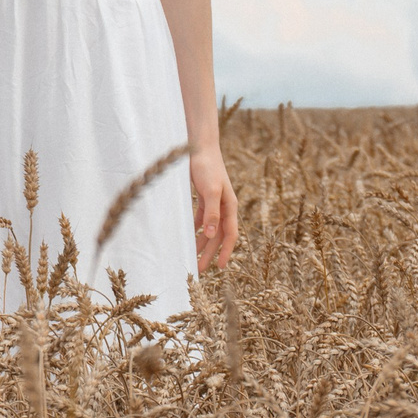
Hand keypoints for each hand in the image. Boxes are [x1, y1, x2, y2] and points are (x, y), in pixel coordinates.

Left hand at [190, 145, 238, 271]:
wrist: (200, 148)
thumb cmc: (208, 168)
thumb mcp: (211, 191)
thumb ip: (211, 212)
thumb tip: (211, 234)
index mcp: (230, 207)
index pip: (230, 235)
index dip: (226, 252)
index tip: (221, 267)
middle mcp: (224, 207)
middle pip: (218, 235)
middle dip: (210, 253)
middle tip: (199, 269)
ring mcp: (214, 203)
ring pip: (209, 228)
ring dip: (201, 242)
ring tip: (191, 255)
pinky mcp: (204, 197)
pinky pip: (201, 218)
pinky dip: (195, 228)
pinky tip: (187, 235)